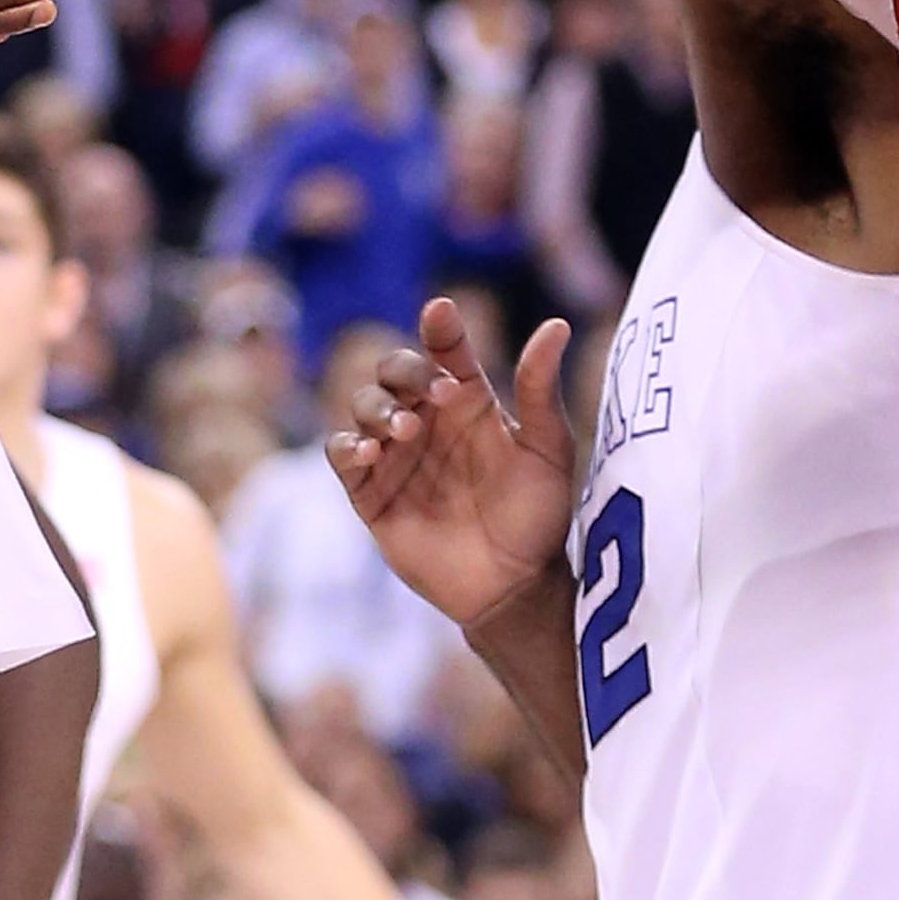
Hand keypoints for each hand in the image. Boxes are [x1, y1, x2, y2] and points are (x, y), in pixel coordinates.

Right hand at [332, 302, 577, 635]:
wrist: (514, 585)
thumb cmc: (537, 516)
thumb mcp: (547, 450)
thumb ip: (540, 389)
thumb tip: (557, 325)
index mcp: (466, 402)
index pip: (445, 350)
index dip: (440, 329)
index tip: (441, 314)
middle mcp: (426, 420)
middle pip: (394, 370)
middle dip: (405, 371)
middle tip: (433, 393)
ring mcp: (395, 456)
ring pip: (363, 406)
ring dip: (377, 407)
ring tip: (403, 430)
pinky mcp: (370, 493)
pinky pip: (341, 456)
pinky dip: (346, 446)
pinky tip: (368, 453)